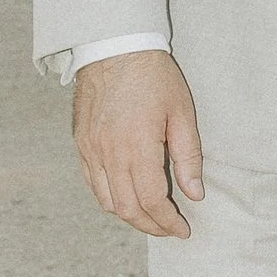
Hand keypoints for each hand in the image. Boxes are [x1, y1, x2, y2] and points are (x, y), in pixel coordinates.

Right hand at [73, 50, 203, 237]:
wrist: (113, 47)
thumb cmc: (153, 77)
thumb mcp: (182, 113)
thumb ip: (188, 157)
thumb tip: (195, 193)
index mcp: (137, 147)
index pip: (152, 201)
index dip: (168, 222)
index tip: (183, 230)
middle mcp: (108, 153)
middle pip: (127, 209)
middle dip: (150, 226)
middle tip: (169, 228)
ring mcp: (90, 150)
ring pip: (106, 201)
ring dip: (129, 215)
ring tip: (150, 216)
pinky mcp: (81, 143)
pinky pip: (91, 183)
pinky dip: (109, 198)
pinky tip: (126, 195)